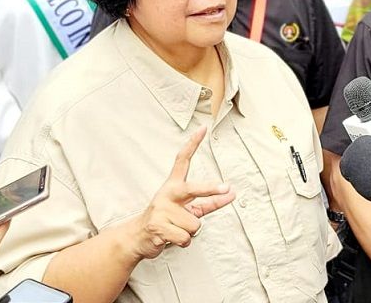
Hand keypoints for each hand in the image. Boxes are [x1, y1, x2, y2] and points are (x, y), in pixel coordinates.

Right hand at [126, 126, 235, 260]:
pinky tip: (170, 238)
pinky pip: (186, 237)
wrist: (138, 237)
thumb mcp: (187, 208)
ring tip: (175, 229)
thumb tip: (232, 193)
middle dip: (210, 189)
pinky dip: (182, 242)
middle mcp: (167, 193)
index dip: (193, 143)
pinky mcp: (158, 226)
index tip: (203, 128)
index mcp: (173, 185)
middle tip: (226, 187)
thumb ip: (210, 201)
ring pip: (194, 224)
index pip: (183, 160)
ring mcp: (161, 210)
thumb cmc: (167, 219)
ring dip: (189, 232)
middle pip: (193, 189)